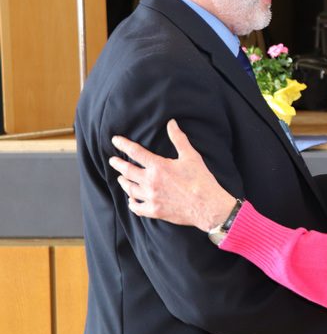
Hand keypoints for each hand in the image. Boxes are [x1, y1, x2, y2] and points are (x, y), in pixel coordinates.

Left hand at [108, 119, 235, 231]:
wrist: (207, 206)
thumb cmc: (201, 180)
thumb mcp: (191, 156)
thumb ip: (179, 139)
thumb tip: (171, 123)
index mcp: (159, 167)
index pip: (135, 152)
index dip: (124, 144)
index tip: (115, 140)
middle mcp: (151, 182)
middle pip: (127, 171)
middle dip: (118, 164)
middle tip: (113, 161)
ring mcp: (151, 197)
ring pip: (130, 189)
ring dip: (124, 182)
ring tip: (121, 178)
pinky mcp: (155, 211)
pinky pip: (137, 207)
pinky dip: (132, 203)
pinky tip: (131, 200)